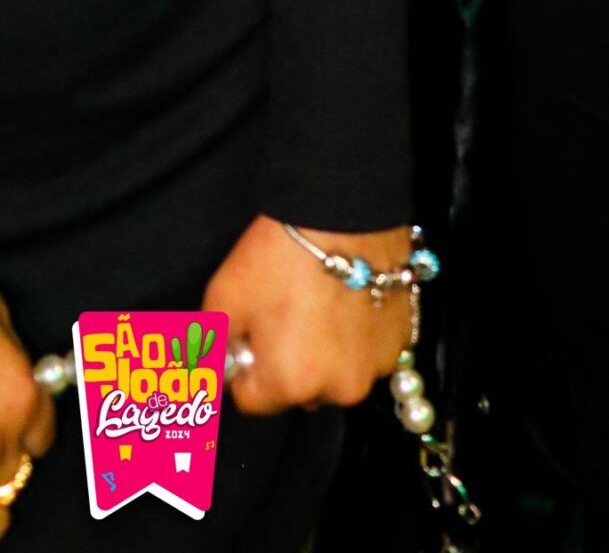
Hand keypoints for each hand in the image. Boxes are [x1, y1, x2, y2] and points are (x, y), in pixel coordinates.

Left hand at [204, 214, 413, 414]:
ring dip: (327, 354)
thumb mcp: (223, 297)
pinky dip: (358, 336)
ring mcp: (377, 367)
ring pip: (337, 373)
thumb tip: (206, 377)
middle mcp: (339, 389)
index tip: (249, 333)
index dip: (243, 365)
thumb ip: (211, 347)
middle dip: (288, 363)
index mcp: (292, 384)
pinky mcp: (402, 339)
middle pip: (299, 390)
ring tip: (321, 303)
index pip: (251, 400)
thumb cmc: (279, 255)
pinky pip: (368, 351)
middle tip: (285, 312)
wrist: (343, 208)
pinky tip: (350, 300)